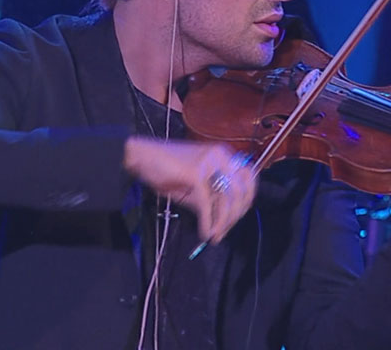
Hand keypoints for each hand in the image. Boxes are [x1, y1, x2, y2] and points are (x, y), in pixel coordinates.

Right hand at [123, 137, 256, 242]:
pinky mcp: (196, 174)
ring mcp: (209, 164)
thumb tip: (224, 220)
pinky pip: (207, 204)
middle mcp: (221, 156)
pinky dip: (207, 222)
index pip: (250, 178)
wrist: (140, 156)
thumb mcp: (195, 184)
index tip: (237, 217)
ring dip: (222, 222)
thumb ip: (212, 196)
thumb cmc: (166, 169)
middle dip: (235, 216)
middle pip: (241, 191)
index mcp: (224, 155)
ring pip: (227, 199)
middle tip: (223, 232)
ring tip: (214, 236)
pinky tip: (204, 232)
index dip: (247, 200)